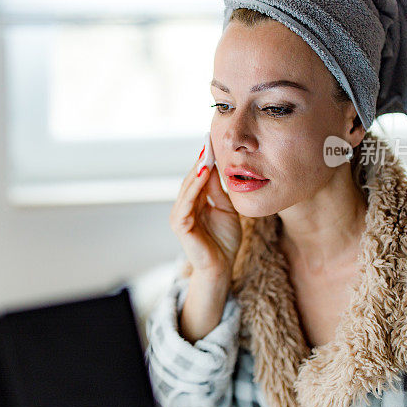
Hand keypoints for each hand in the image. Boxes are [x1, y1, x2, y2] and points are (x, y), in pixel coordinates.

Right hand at [169, 133, 241, 281]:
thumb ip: (218, 190)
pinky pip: (187, 201)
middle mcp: (184, 205)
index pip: (199, 176)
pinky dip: (194, 185)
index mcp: (194, 201)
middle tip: (210, 139)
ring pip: (188, 186)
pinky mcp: (180, 224)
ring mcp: (180, 214)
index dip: (206, 159)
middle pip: (192, 177)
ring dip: (197, 169)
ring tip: (207, 152)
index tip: (214, 141)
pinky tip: (203, 172)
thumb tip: (216, 166)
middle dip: (201, 159)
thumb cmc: (224, 240)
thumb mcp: (226, 208)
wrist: (221, 267)